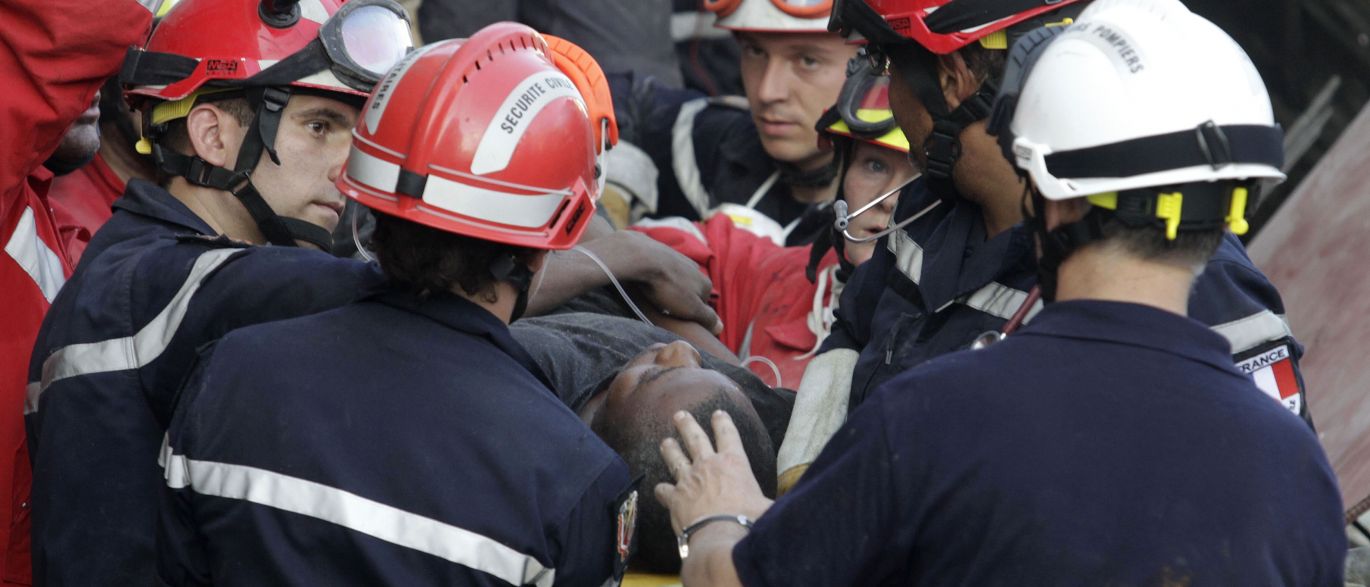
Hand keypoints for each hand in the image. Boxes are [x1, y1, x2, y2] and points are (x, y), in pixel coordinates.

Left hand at [593, 231, 721, 334]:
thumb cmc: (667, 286)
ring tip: (654, 296)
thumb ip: (707, 317)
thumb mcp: (691, 309)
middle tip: (663, 309)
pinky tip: (647, 283)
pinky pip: (661, 271)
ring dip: (667, 290)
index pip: (702, 307)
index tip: (676, 319)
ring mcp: (679, 259)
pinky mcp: (662, 253)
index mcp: (706, 283)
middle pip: (689, 293)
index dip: (689, 316)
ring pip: (675, 281)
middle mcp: (696, 269)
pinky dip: (656, 278)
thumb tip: (720, 326)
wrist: (642, 258)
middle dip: (679, 301)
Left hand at [655, 410, 772, 534]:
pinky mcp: (675, 497)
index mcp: (733, 463)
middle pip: (694, 437)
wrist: (720, 535)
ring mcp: (688, 479)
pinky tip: (660, 490)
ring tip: (665, 442)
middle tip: (679, 415)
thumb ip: (770, 502)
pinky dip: (662, 490)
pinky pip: (663, 489)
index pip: (728, 435)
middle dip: (687, 424)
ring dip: (669, 448)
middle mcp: (708, 465)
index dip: (723, 422)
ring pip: (675, 457)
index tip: (718, 414)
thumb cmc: (749, 520)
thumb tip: (782, 507)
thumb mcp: (768, 506)